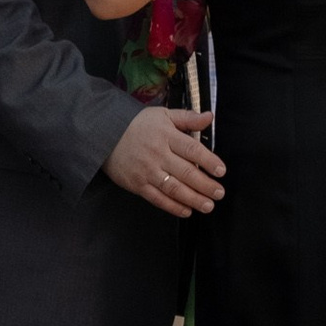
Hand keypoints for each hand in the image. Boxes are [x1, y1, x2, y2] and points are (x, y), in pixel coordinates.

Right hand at [104, 106, 225, 215]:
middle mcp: (158, 155)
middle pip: (186, 172)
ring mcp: (147, 171)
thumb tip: (209, 117)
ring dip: (193, 199)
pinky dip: (173, 207)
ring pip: (174, 188)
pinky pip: (157, 199)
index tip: (221, 171)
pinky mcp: (137, 185)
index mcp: (167, 136)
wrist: (104, 134)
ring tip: (208, 205)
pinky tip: (186, 211)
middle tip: (219, 193)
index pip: (192, 149)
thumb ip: (187, 118)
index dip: (208, 161)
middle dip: (205, 185)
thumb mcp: (163, 115)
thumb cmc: (137, 125)